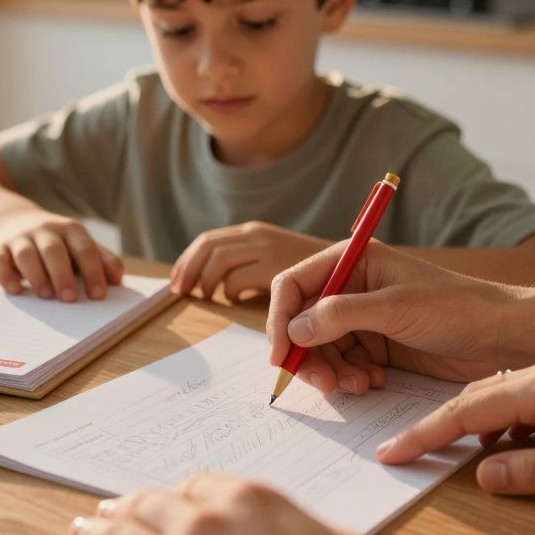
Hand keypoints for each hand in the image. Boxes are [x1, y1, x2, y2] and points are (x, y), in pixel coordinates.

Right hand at [0, 209, 122, 300]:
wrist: (12, 219)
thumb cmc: (56, 241)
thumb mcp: (79, 243)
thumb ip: (101, 259)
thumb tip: (118, 280)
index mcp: (70, 230)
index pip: (84, 249)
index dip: (93, 272)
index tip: (98, 295)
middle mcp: (45, 230)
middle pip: (54, 250)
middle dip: (62, 274)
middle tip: (70, 298)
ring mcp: (20, 237)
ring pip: (26, 254)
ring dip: (36, 275)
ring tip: (45, 296)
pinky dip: (5, 276)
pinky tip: (15, 291)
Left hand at [170, 222, 327, 301]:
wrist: (357, 267)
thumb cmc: (318, 275)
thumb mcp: (278, 261)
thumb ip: (253, 266)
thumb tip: (220, 285)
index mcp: (255, 233)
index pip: (209, 239)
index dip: (187, 259)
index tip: (177, 279)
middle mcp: (258, 236)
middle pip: (207, 246)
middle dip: (187, 269)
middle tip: (179, 291)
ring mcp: (267, 249)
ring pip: (217, 261)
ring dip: (204, 282)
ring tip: (205, 298)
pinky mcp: (275, 267)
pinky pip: (236, 280)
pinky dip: (230, 292)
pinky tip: (235, 301)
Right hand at [267, 240, 517, 390]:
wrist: (503, 338)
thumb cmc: (457, 308)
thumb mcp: (394, 307)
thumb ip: (340, 315)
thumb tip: (294, 330)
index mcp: (352, 261)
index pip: (294, 286)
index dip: (281, 319)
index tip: (280, 354)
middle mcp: (352, 288)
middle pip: (303, 323)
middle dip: (308, 355)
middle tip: (323, 384)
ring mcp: (364, 319)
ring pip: (322, 350)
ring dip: (332, 372)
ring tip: (358, 386)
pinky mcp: (378, 346)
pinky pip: (345, 365)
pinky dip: (352, 378)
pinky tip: (375, 383)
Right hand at [379, 355, 534, 494]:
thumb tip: (481, 476)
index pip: (469, 410)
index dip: (426, 434)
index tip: (392, 451)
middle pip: (475, 397)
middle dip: (435, 426)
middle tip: (399, 451)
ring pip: (498, 397)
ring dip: (468, 424)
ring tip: (439, 451)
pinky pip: (523, 400)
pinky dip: (500, 423)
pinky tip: (501, 447)